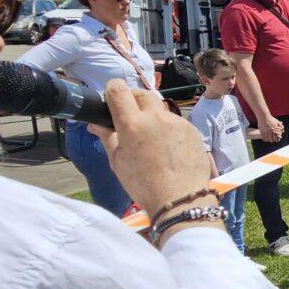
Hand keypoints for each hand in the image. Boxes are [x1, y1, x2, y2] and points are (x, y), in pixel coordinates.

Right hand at [92, 80, 217, 217]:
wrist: (181, 199)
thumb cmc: (144, 185)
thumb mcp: (118, 162)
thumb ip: (107, 137)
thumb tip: (95, 124)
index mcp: (132, 123)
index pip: (118, 89)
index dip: (113, 90)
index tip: (112, 99)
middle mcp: (155, 117)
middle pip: (141, 93)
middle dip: (133, 100)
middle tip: (130, 117)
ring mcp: (177, 121)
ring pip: (160, 108)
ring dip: (152, 116)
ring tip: (150, 138)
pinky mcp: (192, 129)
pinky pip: (176, 122)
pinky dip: (169, 128)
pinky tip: (168, 148)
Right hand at [258, 116, 284, 141]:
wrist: (264, 116)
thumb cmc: (271, 119)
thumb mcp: (277, 122)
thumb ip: (281, 127)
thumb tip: (283, 131)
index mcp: (274, 130)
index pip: (276, 139)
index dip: (277, 140)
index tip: (277, 139)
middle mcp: (270, 132)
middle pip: (271, 140)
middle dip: (272, 140)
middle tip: (272, 139)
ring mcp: (265, 132)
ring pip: (267, 140)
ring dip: (268, 140)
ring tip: (269, 139)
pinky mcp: (261, 132)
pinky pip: (263, 138)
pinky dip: (264, 139)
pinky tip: (265, 138)